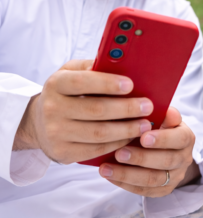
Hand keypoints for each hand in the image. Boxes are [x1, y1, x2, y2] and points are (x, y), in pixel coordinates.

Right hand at [13, 60, 153, 163]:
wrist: (41, 122)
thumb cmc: (67, 92)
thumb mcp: (73, 73)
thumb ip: (92, 67)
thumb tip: (123, 65)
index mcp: (56, 84)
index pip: (82, 82)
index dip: (107, 83)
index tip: (130, 84)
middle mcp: (52, 108)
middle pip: (95, 110)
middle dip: (126, 108)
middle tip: (147, 106)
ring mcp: (55, 133)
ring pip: (98, 133)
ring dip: (126, 129)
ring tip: (144, 124)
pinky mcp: (63, 153)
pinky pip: (96, 150)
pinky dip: (117, 143)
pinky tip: (130, 137)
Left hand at [99, 106, 198, 197]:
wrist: (166, 149)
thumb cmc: (160, 127)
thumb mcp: (164, 118)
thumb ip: (164, 114)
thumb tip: (162, 109)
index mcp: (187, 138)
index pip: (179, 139)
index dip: (162, 139)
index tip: (142, 137)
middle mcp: (184, 159)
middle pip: (166, 161)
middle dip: (141, 158)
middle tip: (119, 153)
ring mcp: (175, 177)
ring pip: (153, 180)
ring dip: (128, 174)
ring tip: (106, 168)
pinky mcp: (163, 190)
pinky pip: (144, 191)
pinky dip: (125, 184)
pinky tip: (109, 176)